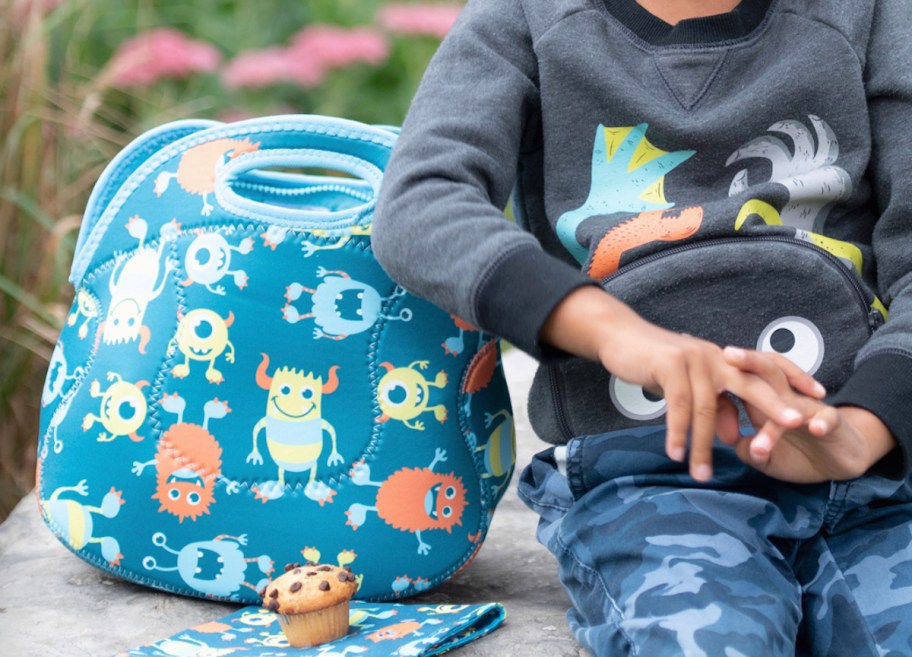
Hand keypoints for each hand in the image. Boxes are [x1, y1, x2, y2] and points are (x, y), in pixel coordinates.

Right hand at [541, 287, 820, 480]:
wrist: (622, 339)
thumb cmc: (658, 362)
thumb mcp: (691, 384)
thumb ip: (715, 406)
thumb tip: (732, 437)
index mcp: (726, 360)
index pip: (769, 366)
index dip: (795, 378)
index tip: (820, 396)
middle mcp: (716, 357)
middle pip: (751, 384)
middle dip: (774, 406)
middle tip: (794, 428)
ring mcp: (694, 360)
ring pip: (706, 408)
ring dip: (703, 444)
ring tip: (702, 474)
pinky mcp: (670, 366)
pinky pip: (678, 406)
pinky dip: (676, 432)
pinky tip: (675, 452)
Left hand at [723, 348, 895, 481]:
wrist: (841, 456)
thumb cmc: (796, 451)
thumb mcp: (767, 456)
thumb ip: (749, 449)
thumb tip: (735, 445)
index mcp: (764, 400)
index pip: (742, 378)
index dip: (721, 370)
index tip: (700, 362)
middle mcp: (785, 397)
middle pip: (767, 371)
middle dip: (748, 361)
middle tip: (727, 354)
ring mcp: (809, 408)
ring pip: (791, 400)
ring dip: (778, 409)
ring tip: (762, 418)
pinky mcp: (833, 423)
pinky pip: (829, 419)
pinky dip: (822, 422)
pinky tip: (815, 428)